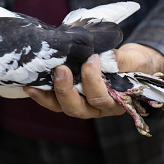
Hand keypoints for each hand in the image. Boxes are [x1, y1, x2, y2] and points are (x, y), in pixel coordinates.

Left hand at [23, 43, 163, 118]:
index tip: (92, 58)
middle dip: (66, 89)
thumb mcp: (134, 60)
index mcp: (115, 102)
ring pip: (62, 106)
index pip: (101, 98)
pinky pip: (53, 101)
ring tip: (34, 82)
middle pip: (77, 108)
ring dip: (48, 94)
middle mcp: (96, 108)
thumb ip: (120, 60)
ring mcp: (81, 104)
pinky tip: (29, 85)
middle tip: (61, 69)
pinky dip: (41, 94)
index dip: (93, 80)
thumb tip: (102, 55)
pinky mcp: (69, 96)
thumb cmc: (134, 64)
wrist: (132, 64)